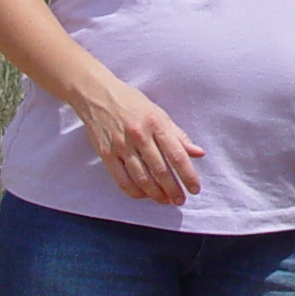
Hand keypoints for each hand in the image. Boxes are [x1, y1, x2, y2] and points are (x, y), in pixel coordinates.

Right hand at [73, 78, 206, 205]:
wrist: (97, 94)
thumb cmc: (131, 102)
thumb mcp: (159, 113)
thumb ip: (178, 135)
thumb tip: (198, 153)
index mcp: (156, 123)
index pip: (177, 155)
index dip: (188, 175)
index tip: (195, 188)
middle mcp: (139, 135)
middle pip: (160, 170)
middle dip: (173, 189)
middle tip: (180, 200)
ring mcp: (121, 145)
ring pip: (142, 178)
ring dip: (156, 194)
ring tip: (165, 201)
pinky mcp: (106, 154)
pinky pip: (122, 180)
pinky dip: (134, 191)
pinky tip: (144, 195)